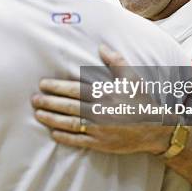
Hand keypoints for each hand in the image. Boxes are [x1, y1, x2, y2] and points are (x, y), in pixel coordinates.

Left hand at [31, 44, 171, 154]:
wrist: (157, 129)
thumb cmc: (142, 101)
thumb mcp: (132, 78)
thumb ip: (116, 61)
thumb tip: (102, 47)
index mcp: (104, 95)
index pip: (75, 90)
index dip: (57, 87)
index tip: (43, 84)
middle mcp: (99, 112)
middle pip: (68, 107)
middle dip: (49, 102)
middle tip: (34, 100)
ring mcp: (99, 130)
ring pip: (70, 124)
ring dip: (52, 119)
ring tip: (38, 114)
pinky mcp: (101, 143)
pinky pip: (78, 140)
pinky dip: (64, 137)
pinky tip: (53, 133)